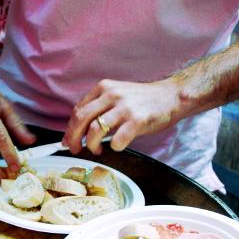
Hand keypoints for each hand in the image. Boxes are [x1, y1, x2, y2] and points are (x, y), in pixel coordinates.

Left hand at [62, 78, 182, 154]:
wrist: (171, 96)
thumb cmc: (142, 100)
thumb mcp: (117, 95)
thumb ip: (99, 107)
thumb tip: (78, 129)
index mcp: (103, 88)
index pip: (78, 110)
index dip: (69, 129)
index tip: (68, 141)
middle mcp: (111, 95)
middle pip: (81, 119)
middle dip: (73, 138)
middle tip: (75, 149)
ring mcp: (124, 107)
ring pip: (95, 129)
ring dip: (91, 145)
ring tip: (96, 150)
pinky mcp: (137, 120)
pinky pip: (117, 139)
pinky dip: (113, 147)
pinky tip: (116, 146)